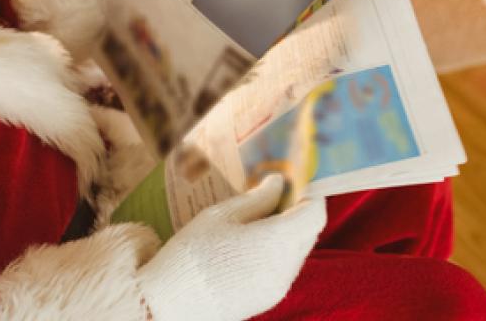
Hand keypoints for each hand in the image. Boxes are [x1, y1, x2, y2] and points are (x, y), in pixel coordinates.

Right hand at [135, 175, 326, 320]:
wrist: (170, 303)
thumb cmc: (192, 254)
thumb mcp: (221, 216)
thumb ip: (257, 198)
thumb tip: (279, 182)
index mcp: (276, 241)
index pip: (315, 213)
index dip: (308, 193)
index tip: (291, 181)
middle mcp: (285, 267)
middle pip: (309, 232)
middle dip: (297, 211)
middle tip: (272, 195)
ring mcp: (278, 287)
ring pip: (297, 252)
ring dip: (287, 232)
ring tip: (256, 220)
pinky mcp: (268, 299)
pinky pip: (284, 270)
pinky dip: (277, 252)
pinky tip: (249, 245)